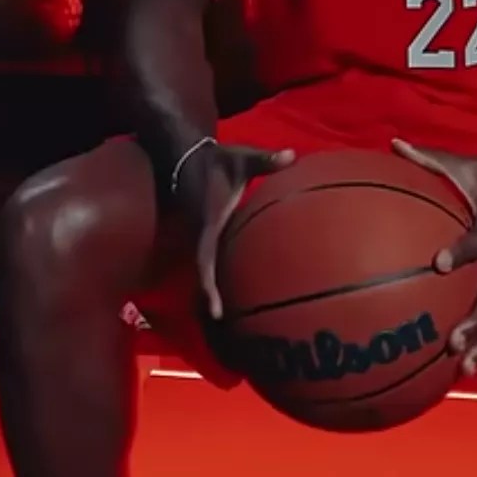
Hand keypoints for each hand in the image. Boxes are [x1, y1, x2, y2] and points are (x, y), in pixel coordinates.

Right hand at [172, 140, 294, 320]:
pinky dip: (215, 276)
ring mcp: (199, 235)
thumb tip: (292, 155)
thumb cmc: (218, 159)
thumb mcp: (242, 158)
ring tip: (223, 319)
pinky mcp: (203, 234)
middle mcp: (200, 233)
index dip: (207, 282)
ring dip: (210, 290)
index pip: (206, 256)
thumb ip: (266, 160)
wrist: (185, 155)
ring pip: (203, 268)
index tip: (214, 308)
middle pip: (202, 272)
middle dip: (208, 297)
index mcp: (208, 220)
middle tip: (221, 322)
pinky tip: (229, 293)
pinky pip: (208, 259)